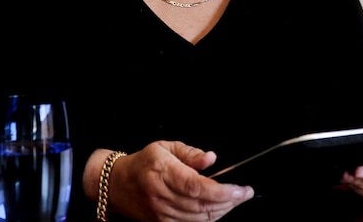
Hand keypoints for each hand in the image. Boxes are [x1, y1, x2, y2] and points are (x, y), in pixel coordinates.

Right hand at [108, 141, 253, 221]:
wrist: (117, 184)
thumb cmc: (143, 163)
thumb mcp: (165, 147)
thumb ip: (190, 153)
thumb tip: (211, 158)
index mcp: (163, 172)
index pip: (197, 187)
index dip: (223, 191)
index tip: (242, 189)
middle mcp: (162, 196)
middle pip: (202, 206)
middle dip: (230, 202)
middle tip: (245, 194)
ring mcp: (161, 214)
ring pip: (200, 219)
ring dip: (222, 211)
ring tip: (236, 200)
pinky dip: (209, 219)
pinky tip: (219, 210)